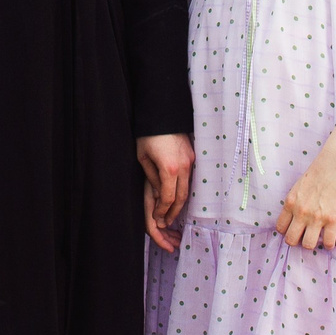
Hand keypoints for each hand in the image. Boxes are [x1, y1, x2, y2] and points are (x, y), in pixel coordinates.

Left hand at [138, 134, 193, 251]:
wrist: (162, 112)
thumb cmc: (148, 134)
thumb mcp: (143, 157)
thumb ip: (152, 178)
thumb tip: (157, 195)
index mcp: (169, 169)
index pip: (168, 198)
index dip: (163, 210)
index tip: (157, 219)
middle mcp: (184, 166)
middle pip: (182, 196)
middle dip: (173, 211)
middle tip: (167, 222)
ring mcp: (190, 160)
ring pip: (187, 187)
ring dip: (180, 201)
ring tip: (171, 211)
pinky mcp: (192, 155)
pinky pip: (189, 177)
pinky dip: (183, 188)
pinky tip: (177, 194)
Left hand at [275, 148, 335, 250]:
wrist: (335, 164)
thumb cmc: (317, 172)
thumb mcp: (298, 187)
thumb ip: (294, 202)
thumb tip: (294, 217)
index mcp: (290, 203)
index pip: (280, 228)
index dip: (286, 232)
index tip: (293, 230)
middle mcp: (301, 213)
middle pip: (291, 240)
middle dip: (296, 241)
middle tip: (304, 237)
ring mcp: (317, 218)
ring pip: (308, 245)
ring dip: (312, 244)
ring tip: (317, 239)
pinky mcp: (333, 220)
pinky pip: (328, 242)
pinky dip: (329, 244)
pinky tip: (330, 240)